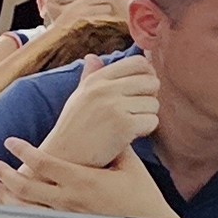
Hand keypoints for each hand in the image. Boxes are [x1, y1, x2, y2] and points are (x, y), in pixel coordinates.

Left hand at [0, 129, 174, 217]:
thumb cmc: (140, 194)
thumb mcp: (128, 164)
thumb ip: (113, 142)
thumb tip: (109, 113)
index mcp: (82, 181)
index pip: (45, 164)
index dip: (24, 152)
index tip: (10, 142)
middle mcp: (69, 200)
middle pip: (27, 187)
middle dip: (6, 174)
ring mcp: (66, 216)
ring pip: (26, 207)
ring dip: (6, 195)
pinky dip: (18, 211)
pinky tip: (8, 205)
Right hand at [35, 55, 160, 169]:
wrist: (63, 159)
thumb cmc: (73, 130)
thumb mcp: (78, 98)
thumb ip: (89, 77)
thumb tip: (92, 57)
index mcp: (96, 80)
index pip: (139, 63)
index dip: (147, 76)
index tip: (140, 92)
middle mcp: (104, 89)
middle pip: (152, 81)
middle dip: (150, 97)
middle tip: (135, 112)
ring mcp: (113, 106)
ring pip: (154, 103)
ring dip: (146, 117)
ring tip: (128, 127)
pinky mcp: (123, 125)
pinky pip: (152, 121)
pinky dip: (145, 131)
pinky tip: (128, 137)